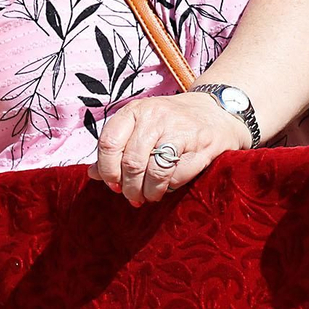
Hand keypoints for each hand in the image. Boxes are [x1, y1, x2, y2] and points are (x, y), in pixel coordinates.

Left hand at [88, 92, 250, 205]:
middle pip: (131, 162)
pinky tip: (168, 186)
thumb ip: (117, 147)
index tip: (112, 184)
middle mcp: (154, 117)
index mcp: (134, 111)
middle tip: (132, 197)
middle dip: (129, 187)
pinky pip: (176, 176)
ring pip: (153, 172)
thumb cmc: (171, 122)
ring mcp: (178, 130)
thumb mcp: (140, 125)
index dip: (107, 170)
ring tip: (149, 196)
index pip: (108, 143)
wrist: (216, 111)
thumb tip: (92, 174)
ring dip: (148, 192)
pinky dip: (169, 188)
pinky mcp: (200, 146)